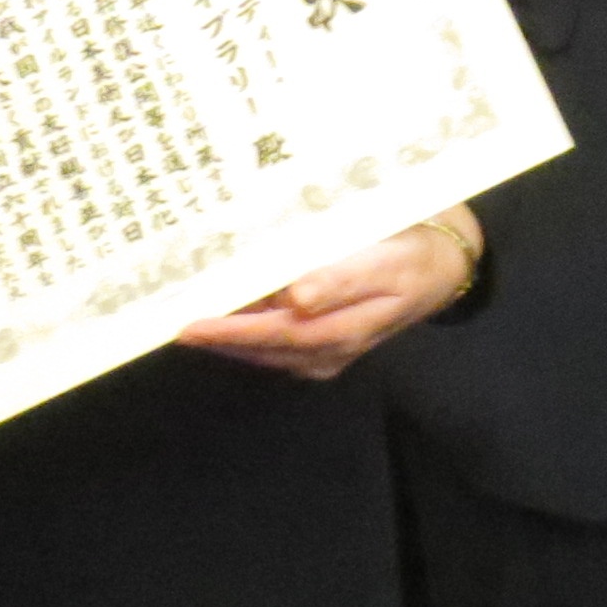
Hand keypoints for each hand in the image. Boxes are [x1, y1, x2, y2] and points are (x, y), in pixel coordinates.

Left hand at [175, 207, 480, 381]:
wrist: (443, 266)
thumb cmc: (411, 255)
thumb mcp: (387, 262)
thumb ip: (341, 280)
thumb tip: (295, 299)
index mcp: (341, 330)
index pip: (274, 333)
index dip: (230, 330)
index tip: (188, 323)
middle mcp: (325, 350)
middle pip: (259, 347)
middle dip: (213, 336)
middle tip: (163, 319)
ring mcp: (322, 351)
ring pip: (261, 348)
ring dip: (224, 335)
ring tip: (180, 314)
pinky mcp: (320, 343)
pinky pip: (272, 342)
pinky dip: (243, 330)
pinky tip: (222, 312)